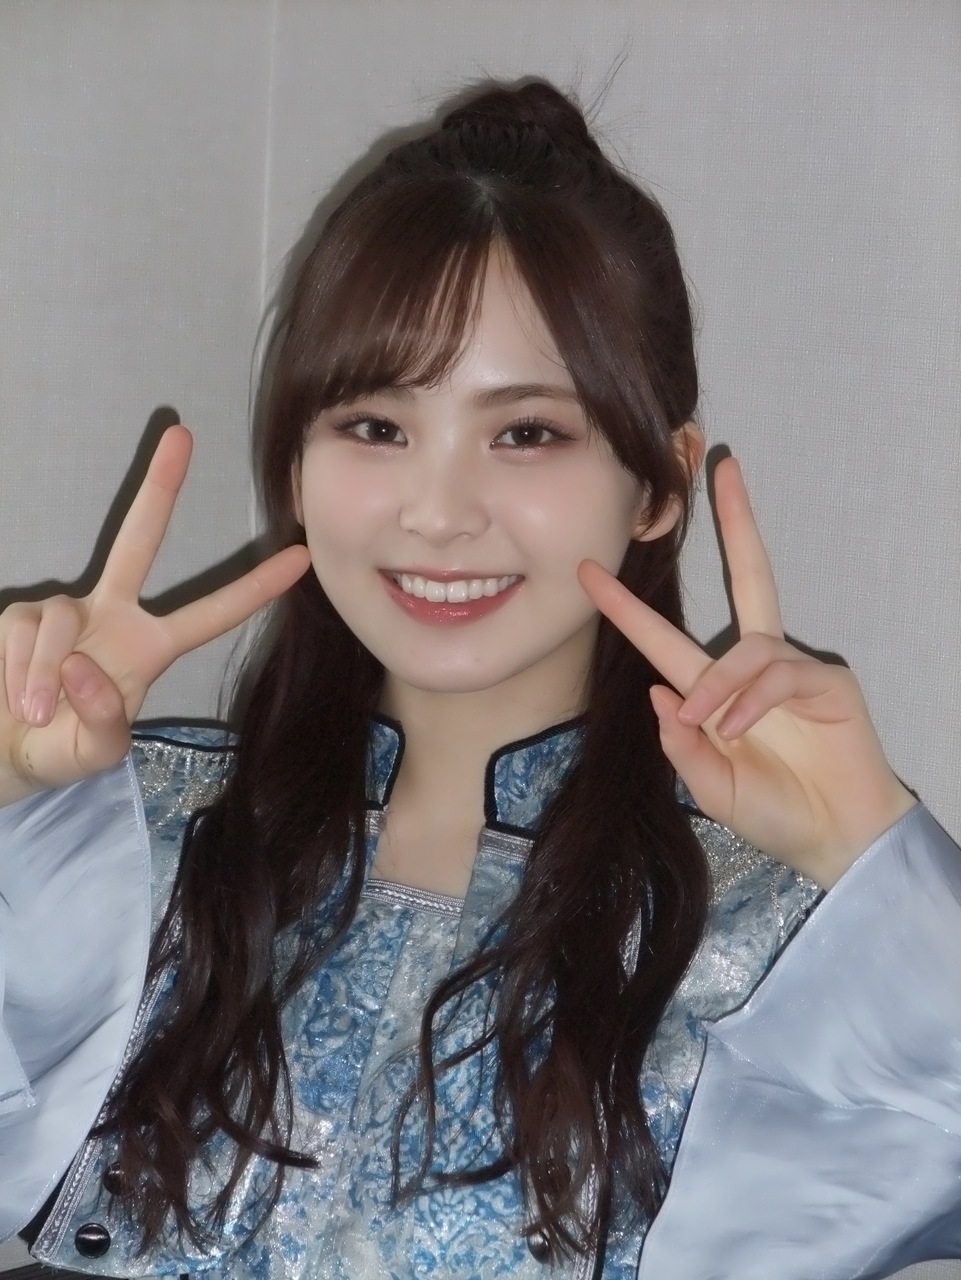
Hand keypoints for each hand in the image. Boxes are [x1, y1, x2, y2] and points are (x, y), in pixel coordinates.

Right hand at [0, 426, 309, 805]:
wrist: (4, 752)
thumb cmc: (62, 750)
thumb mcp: (98, 753)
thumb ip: (105, 720)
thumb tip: (82, 664)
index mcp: (150, 648)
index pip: (211, 614)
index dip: (254, 588)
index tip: (300, 555)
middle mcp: (112, 615)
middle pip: (139, 540)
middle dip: (159, 486)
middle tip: (183, 432)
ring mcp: (65, 611)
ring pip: (58, 619)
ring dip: (44, 673)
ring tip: (37, 712)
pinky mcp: (19, 615)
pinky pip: (22, 631)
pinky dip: (19, 670)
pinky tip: (17, 696)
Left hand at [578, 457, 914, 887]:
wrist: (832, 841)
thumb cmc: (773, 812)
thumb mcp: (709, 786)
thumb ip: (681, 744)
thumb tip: (659, 693)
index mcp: (715, 691)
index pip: (664, 638)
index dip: (627, 607)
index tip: (588, 570)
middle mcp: (753, 669)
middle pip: (749, 578)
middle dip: (738, 523)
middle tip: (724, 468)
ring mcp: (792, 669)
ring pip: (748, 647)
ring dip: (721, 686)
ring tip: (718, 729)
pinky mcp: (827, 682)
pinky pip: (779, 673)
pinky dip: (754, 701)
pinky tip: (743, 731)